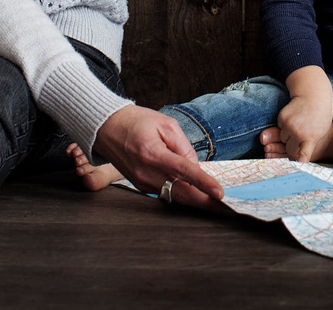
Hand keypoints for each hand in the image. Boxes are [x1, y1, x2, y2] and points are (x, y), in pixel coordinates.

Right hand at [92, 105, 226, 211]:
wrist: (107, 128)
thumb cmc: (136, 122)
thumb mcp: (165, 124)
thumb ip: (183, 146)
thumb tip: (195, 167)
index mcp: (152, 154)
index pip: (184, 172)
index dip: (204, 183)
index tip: (219, 193)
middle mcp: (146, 173)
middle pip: (181, 194)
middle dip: (205, 203)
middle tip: (226, 209)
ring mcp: (142, 182)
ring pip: (174, 196)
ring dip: (195, 199)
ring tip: (215, 202)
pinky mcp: (141, 186)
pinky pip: (165, 192)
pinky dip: (181, 193)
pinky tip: (195, 192)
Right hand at [276, 94, 332, 161]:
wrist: (313, 95)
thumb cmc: (320, 116)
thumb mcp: (320, 131)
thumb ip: (310, 143)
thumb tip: (300, 157)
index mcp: (311, 137)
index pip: (304, 154)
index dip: (299, 161)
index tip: (298, 165)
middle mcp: (298, 132)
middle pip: (290, 150)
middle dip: (293, 146)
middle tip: (300, 138)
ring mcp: (289, 125)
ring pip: (283, 139)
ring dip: (288, 136)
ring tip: (297, 126)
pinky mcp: (282, 118)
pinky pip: (280, 129)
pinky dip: (284, 127)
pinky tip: (293, 119)